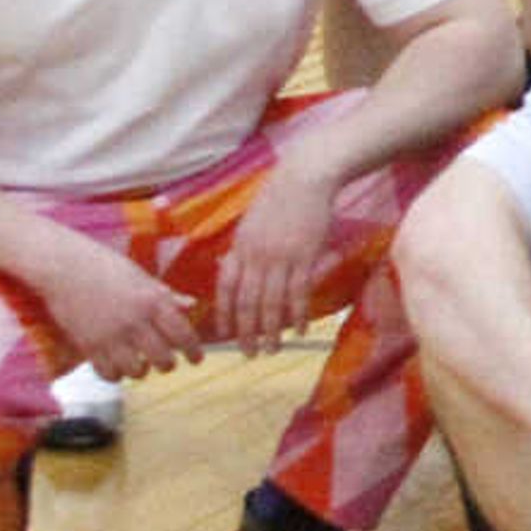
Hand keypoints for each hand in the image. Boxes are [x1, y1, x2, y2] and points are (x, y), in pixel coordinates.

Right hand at [41, 233, 201, 380]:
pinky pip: (109, 374)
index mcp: (153, 301)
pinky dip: (116, 375)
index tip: (195, 359)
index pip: (183, 335)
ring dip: (142, 371)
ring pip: (137, 372)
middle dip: (168, 364)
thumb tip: (192, 305)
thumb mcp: (141, 276)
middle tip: (166, 363)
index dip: (193, 351)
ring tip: (140, 365)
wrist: (63, 266)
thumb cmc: (104, 266)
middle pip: (163, 359)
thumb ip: (166, 295)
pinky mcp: (88, 346)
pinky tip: (117, 366)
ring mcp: (111, 336)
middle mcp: (135, 321)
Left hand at [214, 149, 339, 352]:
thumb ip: (244, 247)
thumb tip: (233, 268)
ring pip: (271, 303)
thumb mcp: (252, 222)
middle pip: (247, 302)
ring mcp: (280, 257)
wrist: (305, 177)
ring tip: (273, 349)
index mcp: (240, 248)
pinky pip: (298, 293)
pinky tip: (298, 330)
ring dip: (271, 330)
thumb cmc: (281, 197)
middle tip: (250, 353)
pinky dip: (297, 315)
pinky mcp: (304, 256)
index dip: (225, 314)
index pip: (226, 288)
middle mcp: (256, 256)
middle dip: (247, 332)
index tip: (226, 334)